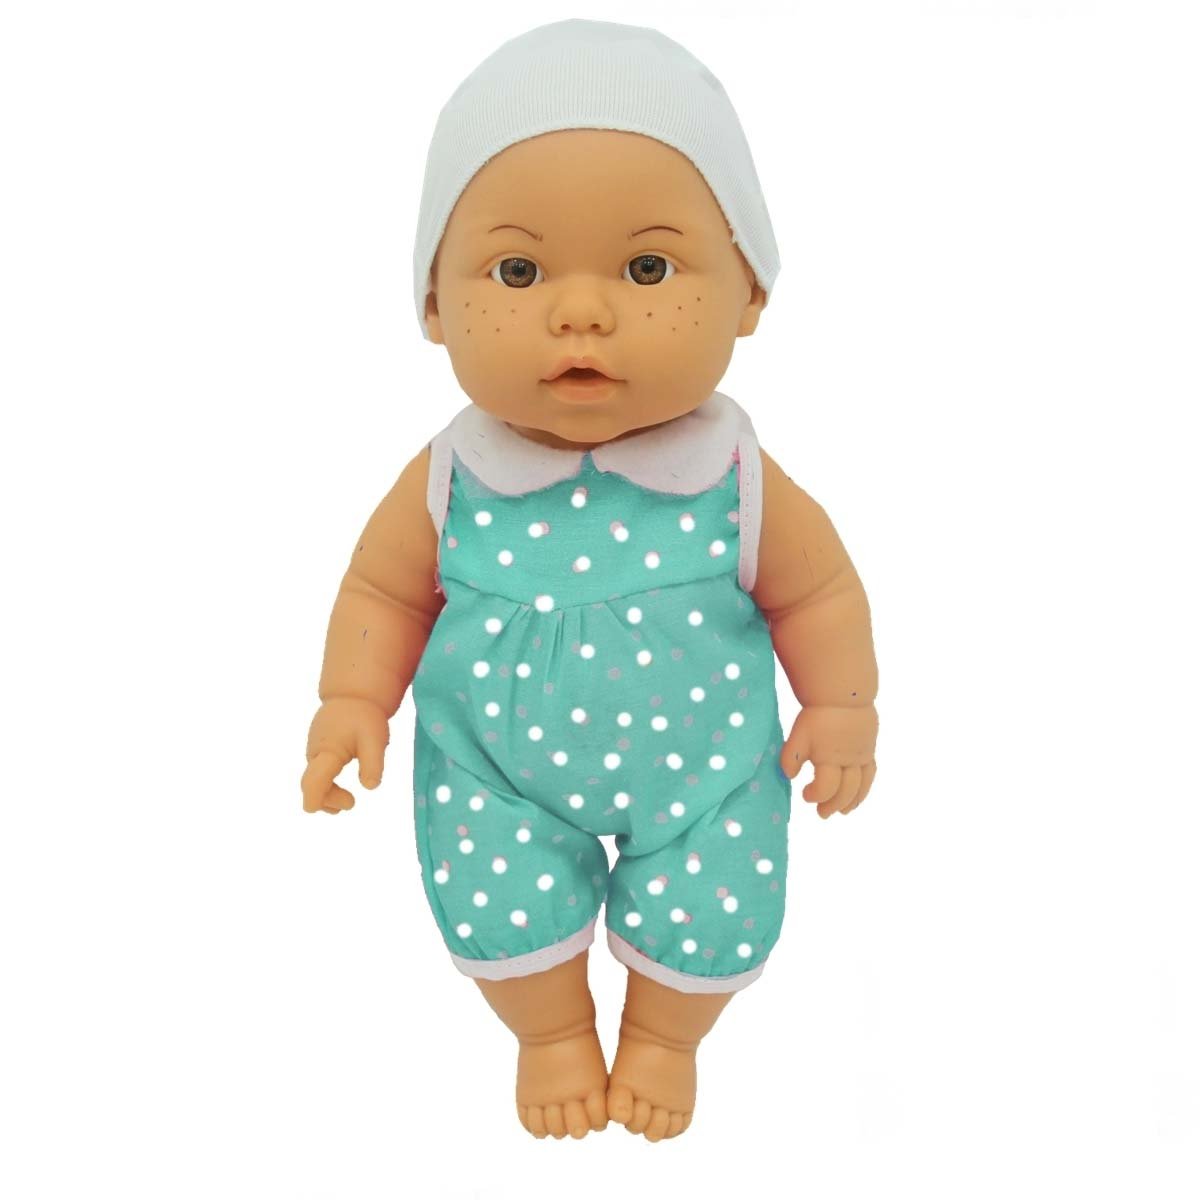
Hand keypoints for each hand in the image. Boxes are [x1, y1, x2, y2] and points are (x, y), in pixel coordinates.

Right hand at [301, 697, 389, 814]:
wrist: (352, 694)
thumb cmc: (365, 717)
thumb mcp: (375, 739)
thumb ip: (372, 763)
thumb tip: (370, 787)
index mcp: (327, 752)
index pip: (313, 782)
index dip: (318, 800)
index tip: (340, 807)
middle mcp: (315, 754)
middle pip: (311, 786)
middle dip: (328, 800)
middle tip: (351, 803)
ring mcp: (314, 753)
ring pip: (313, 781)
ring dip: (327, 795)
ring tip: (348, 801)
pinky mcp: (318, 751)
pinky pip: (317, 774)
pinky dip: (326, 786)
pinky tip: (340, 792)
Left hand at [779, 703, 876, 818]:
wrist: (844, 695)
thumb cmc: (817, 715)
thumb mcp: (798, 735)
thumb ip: (791, 757)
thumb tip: (788, 777)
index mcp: (829, 757)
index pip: (826, 787)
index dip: (816, 795)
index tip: (805, 794)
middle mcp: (849, 761)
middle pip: (845, 791)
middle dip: (833, 805)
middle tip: (821, 813)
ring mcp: (862, 756)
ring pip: (861, 786)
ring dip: (852, 802)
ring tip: (842, 811)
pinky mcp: (869, 750)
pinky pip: (871, 774)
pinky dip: (865, 788)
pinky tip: (858, 794)